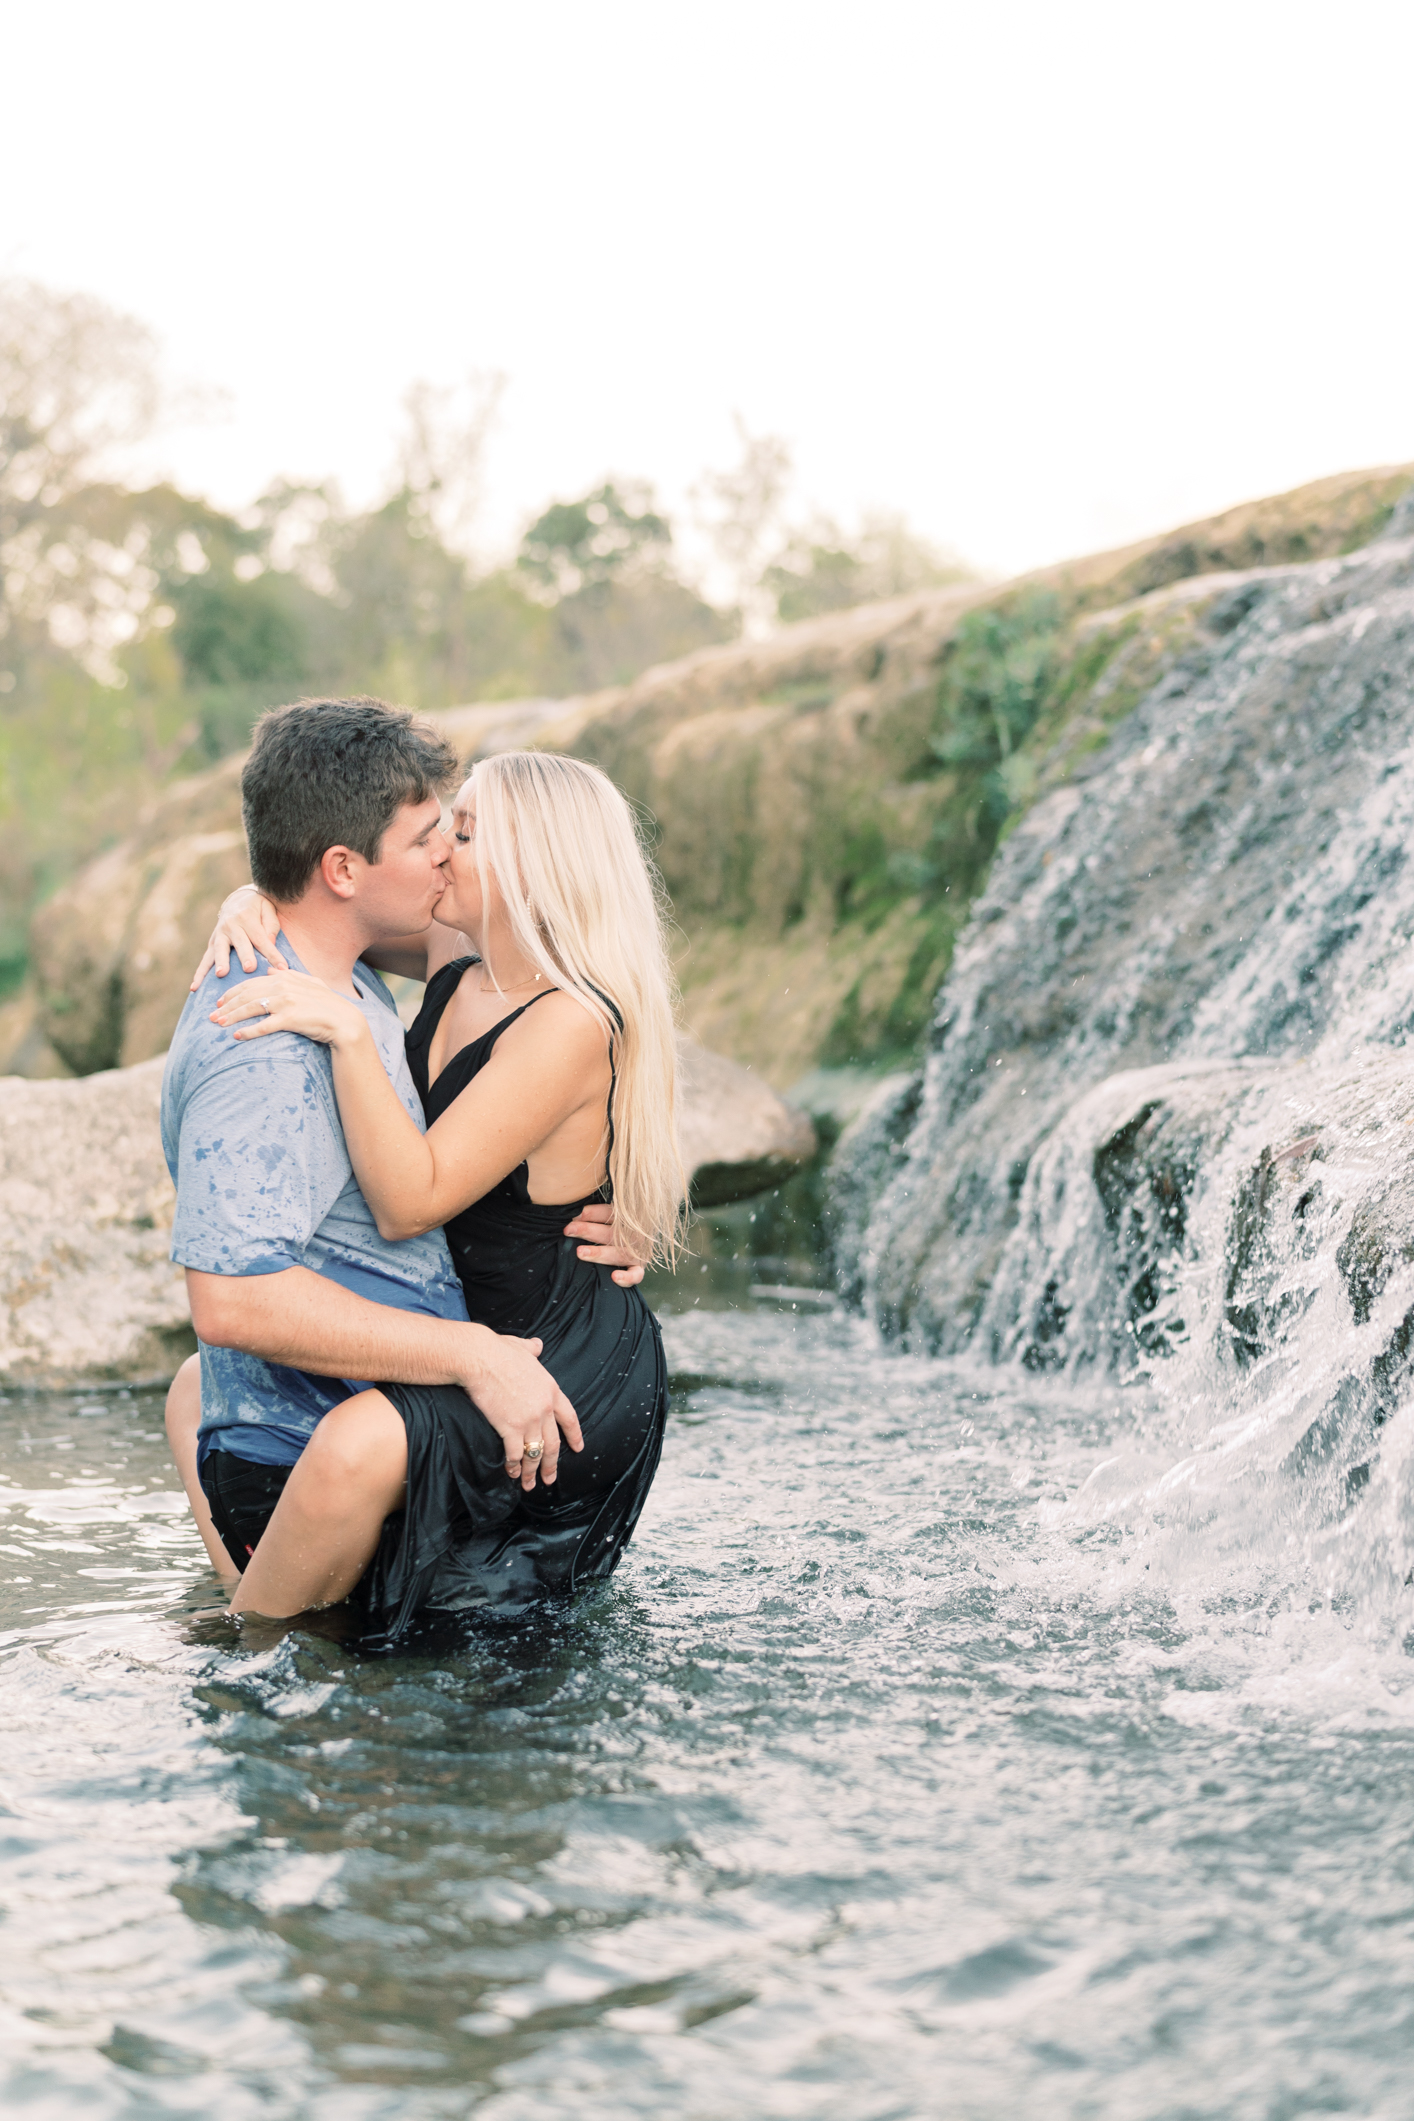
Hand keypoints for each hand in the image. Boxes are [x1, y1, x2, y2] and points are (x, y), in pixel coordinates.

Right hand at [190, 886, 287, 988]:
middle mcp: (231, 925)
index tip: (283, 968)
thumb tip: (270, 941)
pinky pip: (205, 959)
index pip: (262, 938)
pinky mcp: (212, 943)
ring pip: (219, 950)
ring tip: (221, 974)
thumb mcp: (268, 908)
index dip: (273, 954)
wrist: (238, 900)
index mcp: (247, 917)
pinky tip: (195, 987)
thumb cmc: (258, 908)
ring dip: (220, 962)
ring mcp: (219, 935)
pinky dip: (200, 973)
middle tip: (249, 968)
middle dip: (245, 955)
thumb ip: (271, 925)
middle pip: (240, 943)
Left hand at [210, 971, 367, 1048]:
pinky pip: (263, 1026)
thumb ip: (291, 975)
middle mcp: (283, 987)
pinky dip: (248, 1032)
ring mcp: (286, 1002)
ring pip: (250, 1008)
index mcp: (285, 978)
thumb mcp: (312, 983)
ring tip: (218, 1025)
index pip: (251, 983)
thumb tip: (273, 970)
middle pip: (246, 995)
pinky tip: (237, 1037)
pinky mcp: (290, 1019)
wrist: (345, 1022)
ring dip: (232, 1017)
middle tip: (211, 1015)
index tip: (220, 1002)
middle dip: (226, 1005)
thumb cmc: (329, 1005)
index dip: (233, 992)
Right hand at [460, 1326, 583, 1489]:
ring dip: (533, 1472)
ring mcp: (528, 1420)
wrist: (481, 1358)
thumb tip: (537, 1345)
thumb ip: (532, 1350)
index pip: (569, 1418)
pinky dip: (514, 1467)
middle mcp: (544, 1408)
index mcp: (551, 1390)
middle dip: (552, 1465)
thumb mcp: (523, 1348)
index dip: (574, 1435)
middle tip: (551, 1479)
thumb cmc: (498, 1351)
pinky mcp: (509, 1428)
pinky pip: (514, 1454)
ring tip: (531, 1485)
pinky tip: (512, 1474)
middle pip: (553, 1443)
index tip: (578, 1448)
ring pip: (535, 1453)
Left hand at [562, 1201, 646, 1286]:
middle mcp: (633, 1234)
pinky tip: (614, 1277)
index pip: (608, 1212)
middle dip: (588, 1230)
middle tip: (568, 1230)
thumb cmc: (615, 1231)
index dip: (591, 1213)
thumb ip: (595, 1216)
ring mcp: (636, 1252)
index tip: (574, 1214)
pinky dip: (627, 1277)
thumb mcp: (609, 1219)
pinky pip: (636, 1274)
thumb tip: (572, 1213)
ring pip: (619, 1253)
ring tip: (580, 1252)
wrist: (638, 1247)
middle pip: (610, 1232)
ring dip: (599, 1253)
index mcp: (625, 1218)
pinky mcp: (639, 1269)